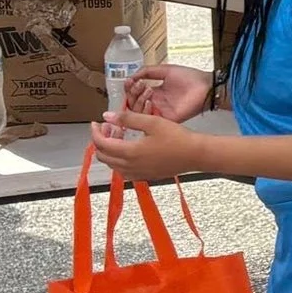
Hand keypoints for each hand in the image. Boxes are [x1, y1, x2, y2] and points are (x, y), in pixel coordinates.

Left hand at [89, 108, 206, 180]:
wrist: (196, 155)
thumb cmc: (177, 137)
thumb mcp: (152, 122)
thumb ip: (128, 119)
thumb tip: (107, 116)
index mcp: (130, 152)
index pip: (101, 144)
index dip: (95, 132)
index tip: (96, 123)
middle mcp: (130, 166)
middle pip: (103, 156)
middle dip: (101, 141)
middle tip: (108, 128)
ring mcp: (138, 173)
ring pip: (112, 165)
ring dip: (110, 151)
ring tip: (119, 138)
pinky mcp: (145, 176)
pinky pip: (124, 172)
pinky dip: (119, 161)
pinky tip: (129, 152)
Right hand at [126, 64, 212, 123]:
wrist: (206, 86)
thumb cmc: (190, 77)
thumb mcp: (165, 70)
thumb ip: (147, 72)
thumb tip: (131, 76)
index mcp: (155, 92)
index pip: (134, 93)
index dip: (130, 88)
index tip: (130, 81)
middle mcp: (156, 103)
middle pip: (133, 103)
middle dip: (132, 93)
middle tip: (139, 85)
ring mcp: (160, 112)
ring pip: (138, 112)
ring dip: (138, 100)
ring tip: (147, 90)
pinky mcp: (167, 119)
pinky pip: (150, 119)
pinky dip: (146, 110)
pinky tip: (150, 100)